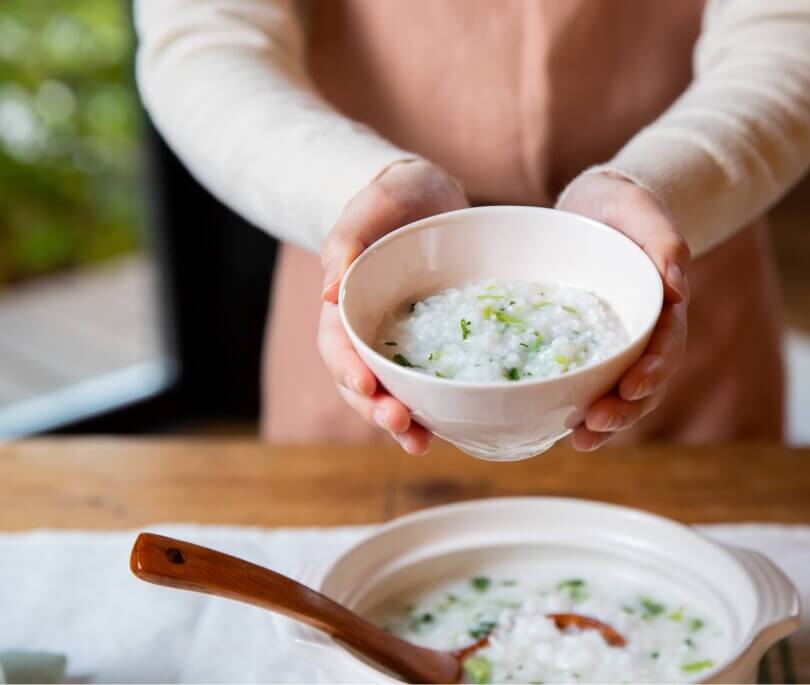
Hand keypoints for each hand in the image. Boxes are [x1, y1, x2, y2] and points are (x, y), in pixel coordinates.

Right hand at [319, 160, 468, 453]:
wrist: (433, 197)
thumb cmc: (396, 197)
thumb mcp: (374, 203)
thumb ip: (348, 239)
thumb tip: (327, 291)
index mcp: (347, 303)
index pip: (338, 344)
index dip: (348, 368)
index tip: (365, 385)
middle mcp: (371, 332)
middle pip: (362, 381)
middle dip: (375, 408)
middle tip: (399, 424)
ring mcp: (403, 344)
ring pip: (394, 392)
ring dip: (403, 424)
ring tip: (421, 444)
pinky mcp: (435, 349)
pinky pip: (432, 385)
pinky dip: (437, 410)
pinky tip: (453, 430)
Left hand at [556, 172, 689, 450]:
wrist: (594, 207)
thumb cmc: (621, 205)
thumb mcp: (640, 209)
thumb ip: (663, 240)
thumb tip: (678, 284)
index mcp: (663, 306)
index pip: (666, 348)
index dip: (652, 373)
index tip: (631, 388)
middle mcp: (645, 334)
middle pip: (646, 384)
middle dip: (625, 410)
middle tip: (595, 424)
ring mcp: (618, 345)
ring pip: (620, 394)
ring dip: (606, 422)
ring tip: (581, 439)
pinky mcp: (590, 349)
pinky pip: (590, 385)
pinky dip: (579, 410)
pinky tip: (561, 430)